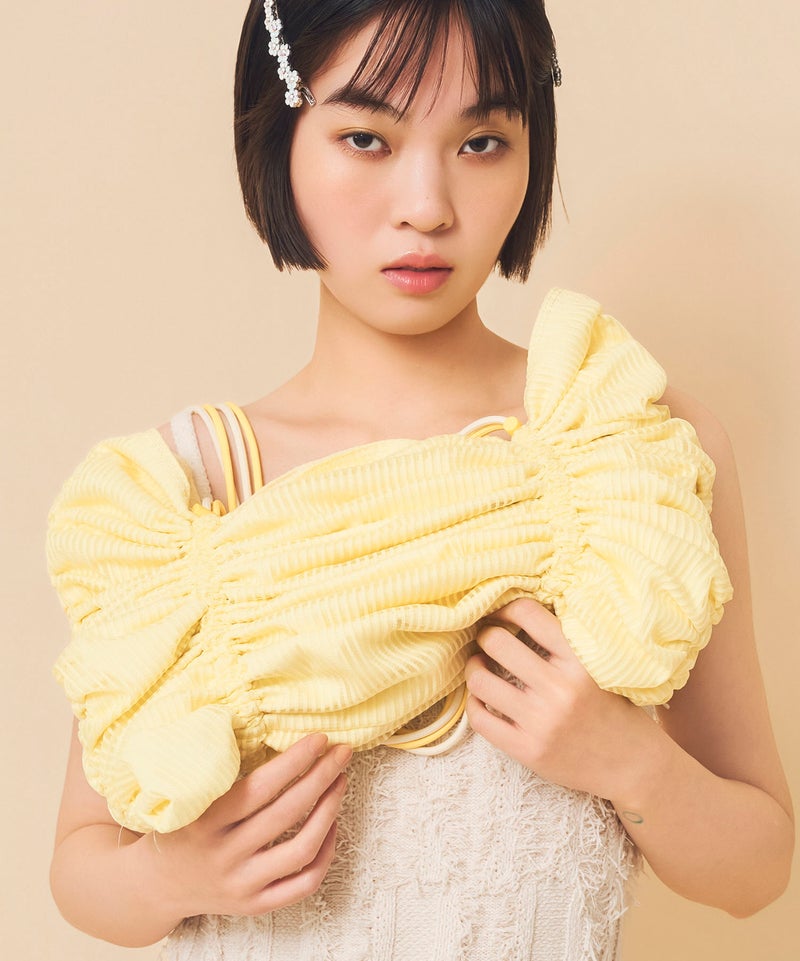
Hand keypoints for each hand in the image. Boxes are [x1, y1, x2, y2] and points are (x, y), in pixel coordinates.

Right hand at [140, 733, 351, 919]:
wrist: (155, 886)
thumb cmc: (178, 826)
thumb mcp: (185, 796)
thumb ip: (217, 770)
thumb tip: (264, 724)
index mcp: (204, 822)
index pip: (260, 788)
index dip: (294, 762)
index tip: (319, 739)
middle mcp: (224, 856)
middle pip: (286, 814)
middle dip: (321, 777)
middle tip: (342, 752)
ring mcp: (242, 885)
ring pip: (301, 849)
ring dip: (329, 811)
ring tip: (340, 781)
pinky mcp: (255, 906)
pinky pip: (304, 884)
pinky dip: (325, 853)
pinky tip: (331, 825)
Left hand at [465, 598, 656, 799]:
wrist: (632, 766)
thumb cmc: (613, 707)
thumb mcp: (599, 665)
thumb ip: (566, 641)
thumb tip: (520, 608)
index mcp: (579, 661)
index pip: (528, 613)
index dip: (505, 608)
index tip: (500, 613)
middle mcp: (559, 689)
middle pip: (496, 642)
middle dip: (486, 636)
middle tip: (488, 639)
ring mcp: (541, 722)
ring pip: (481, 680)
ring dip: (474, 668)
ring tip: (479, 665)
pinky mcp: (528, 750)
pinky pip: (480, 719)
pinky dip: (474, 703)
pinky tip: (483, 697)